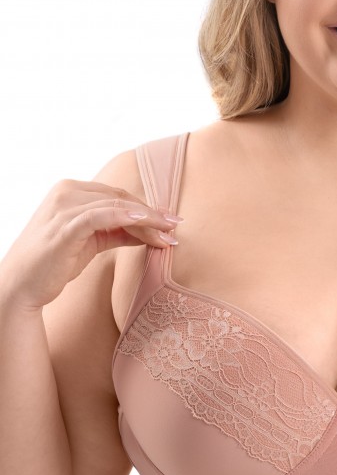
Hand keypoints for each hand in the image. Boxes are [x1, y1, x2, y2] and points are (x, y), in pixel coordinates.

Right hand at [0, 179, 181, 310]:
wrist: (21, 284)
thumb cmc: (55, 262)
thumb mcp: (93, 241)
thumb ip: (120, 231)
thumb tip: (154, 231)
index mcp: (72, 190)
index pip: (118, 195)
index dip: (147, 207)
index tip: (170, 221)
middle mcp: (66, 191)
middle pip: (121, 198)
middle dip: (152, 214)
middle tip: (176, 227)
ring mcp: (64, 206)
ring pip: (117, 206)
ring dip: (147, 219)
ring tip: (169, 233)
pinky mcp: (64, 225)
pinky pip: (101, 215)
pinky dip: (126, 217)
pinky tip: (146, 223)